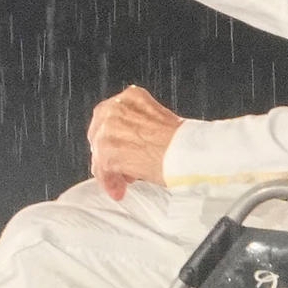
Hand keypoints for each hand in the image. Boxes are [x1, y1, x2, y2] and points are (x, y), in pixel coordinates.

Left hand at [86, 85, 182, 200]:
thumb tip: (131, 142)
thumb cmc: (181, 141)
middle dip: (108, 152)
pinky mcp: (108, 152)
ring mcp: (109, 129)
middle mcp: (116, 109)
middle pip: (99, 134)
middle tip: (119, 166)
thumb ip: (138, 125)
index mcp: (131, 97)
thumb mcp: (158, 121)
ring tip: (122, 182)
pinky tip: (119, 189)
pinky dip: (110, 182)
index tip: (117, 147)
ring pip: (99, 153)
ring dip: (110, 170)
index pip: (108, 117)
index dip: (112, 136)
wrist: (189, 152)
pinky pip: (102, 170)